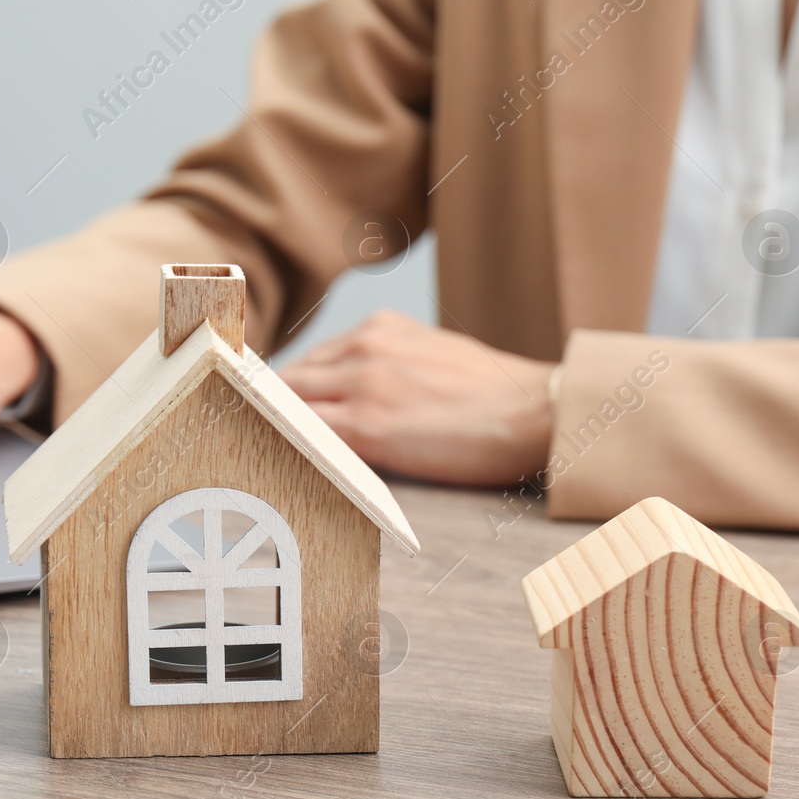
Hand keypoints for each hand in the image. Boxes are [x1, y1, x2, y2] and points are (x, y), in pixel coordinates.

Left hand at [277, 310, 554, 485]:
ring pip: (289, 406)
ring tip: (266, 460)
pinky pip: (310, 437)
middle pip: (288, 380)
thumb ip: (388, 367)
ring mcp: (363, 383)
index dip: (287, 394)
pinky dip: (294, 450)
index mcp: (380, 328)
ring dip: (277, 432)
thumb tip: (354, 395)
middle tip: (258, 443)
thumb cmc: (498, 395)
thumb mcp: (434, 357)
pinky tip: (290, 470)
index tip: (273, 416)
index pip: (310, 362)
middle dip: (272, 412)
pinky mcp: (370, 425)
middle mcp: (365, 346)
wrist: (540, 412)